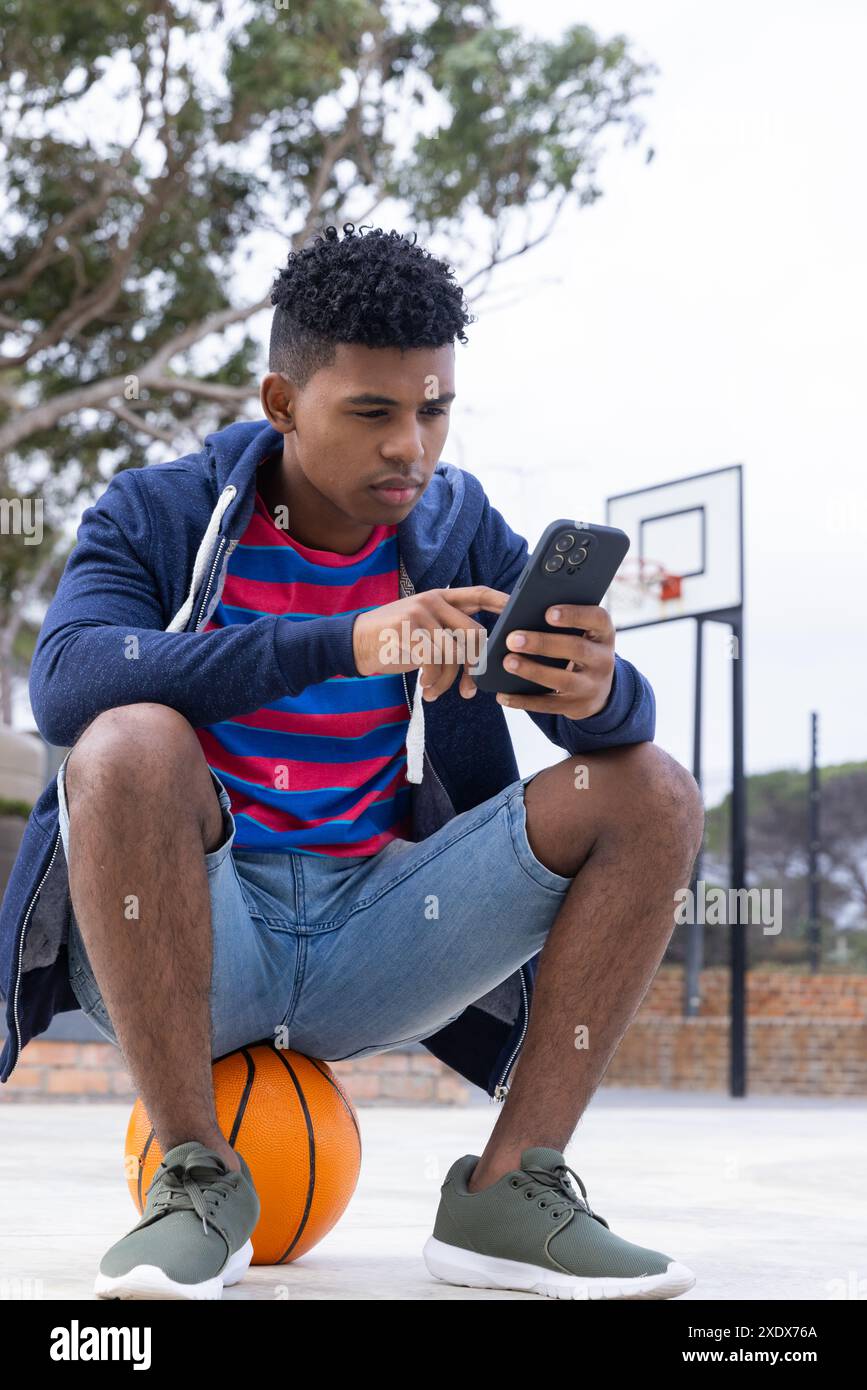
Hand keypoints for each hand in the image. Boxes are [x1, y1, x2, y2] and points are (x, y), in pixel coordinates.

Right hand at [352, 585, 510, 699]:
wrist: (353, 642)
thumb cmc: (392, 640)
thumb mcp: (422, 628)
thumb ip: (447, 633)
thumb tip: (478, 657)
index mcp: (440, 597)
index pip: (479, 594)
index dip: (502, 602)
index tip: (520, 612)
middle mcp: (433, 601)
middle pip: (475, 633)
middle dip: (475, 666)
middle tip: (467, 689)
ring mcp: (421, 614)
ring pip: (456, 653)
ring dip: (448, 681)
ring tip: (435, 691)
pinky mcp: (409, 631)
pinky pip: (436, 662)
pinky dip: (434, 682)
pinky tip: (425, 690)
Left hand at [492, 603, 615, 716]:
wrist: (598, 691)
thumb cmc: (579, 649)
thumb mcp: (582, 634)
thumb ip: (563, 623)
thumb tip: (522, 613)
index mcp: (603, 634)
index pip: (598, 618)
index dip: (574, 614)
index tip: (548, 612)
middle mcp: (603, 660)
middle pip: (576, 649)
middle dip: (543, 643)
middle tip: (512, 639)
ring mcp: (591, 686)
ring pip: (563, 679)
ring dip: (533, 671)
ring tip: (507, 661)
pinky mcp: (576, 707)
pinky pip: (548, 705)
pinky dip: (523, 700)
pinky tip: (503, 694)